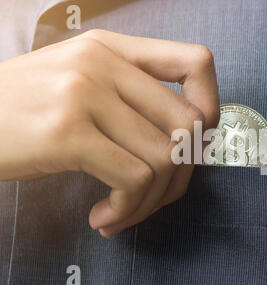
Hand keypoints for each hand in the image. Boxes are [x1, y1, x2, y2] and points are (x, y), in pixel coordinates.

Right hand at [0, 29, 218, 237]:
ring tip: (123, 212)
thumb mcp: (78, 86)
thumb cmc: (19, 112)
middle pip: (188, 125)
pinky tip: (102, 218)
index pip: (195, 62)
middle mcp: (103, 63)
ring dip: (152, 201)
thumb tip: (186, 141)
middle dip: (182, 175)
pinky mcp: (66, 132)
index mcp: (112, 49)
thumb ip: (130, 101)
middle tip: (155, 196)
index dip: (212, 106)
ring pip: (166, 158)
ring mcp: (84, 93)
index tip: (196, 143)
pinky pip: (135, 179)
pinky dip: (129, 209)